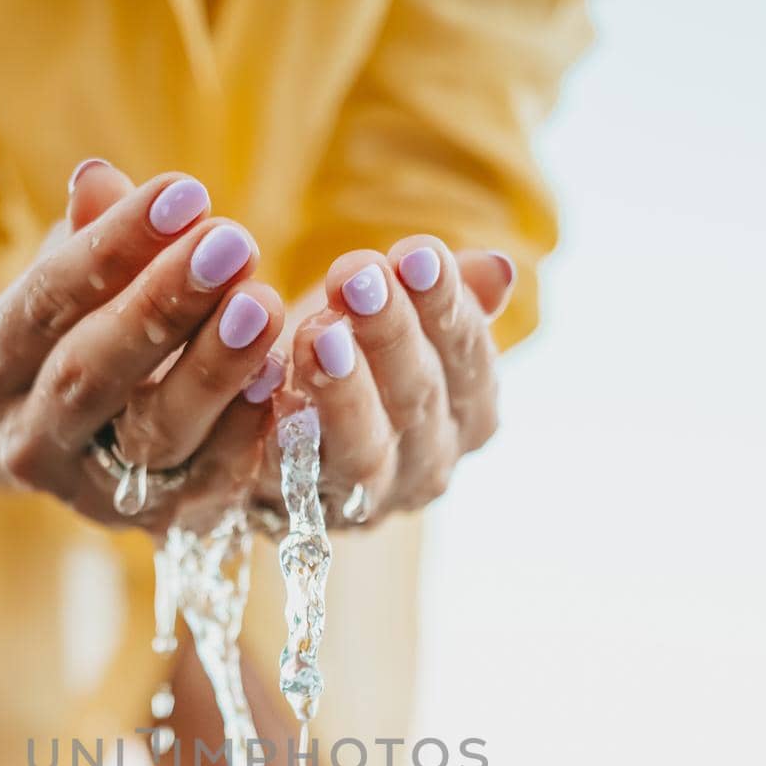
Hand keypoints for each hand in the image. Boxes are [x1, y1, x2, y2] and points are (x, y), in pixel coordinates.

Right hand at [0, 162, 283, 529]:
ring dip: (214, 368)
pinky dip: (246, 429)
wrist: (72, 435)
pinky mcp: (157, 525)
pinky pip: (206, 480)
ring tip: (265, 303)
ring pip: (154, 434)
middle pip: (92, 374)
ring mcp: (92, 495)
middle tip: (234, 244)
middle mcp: (28, 443)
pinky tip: (285, 376)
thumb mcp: (70, 274)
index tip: (187, 192)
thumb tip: (98, 178)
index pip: (46, 301)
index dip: (114, 246)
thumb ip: (88, 233)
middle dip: (164, 305)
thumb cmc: (77, 326)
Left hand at [275, 238, 513, 527]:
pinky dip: (282, 435)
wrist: (287, 444)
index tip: (417, 254)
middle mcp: (426, 463)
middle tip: (358, 278)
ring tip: (319, 333)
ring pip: (362, 449)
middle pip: (417, 398)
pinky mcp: (295, 511)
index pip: (468, 356)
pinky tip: (269, 390)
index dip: (446, 305)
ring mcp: (364, 498)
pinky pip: (290, 478)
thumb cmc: (359, 362)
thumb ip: (449, 301)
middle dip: (389, 334)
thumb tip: (496, 269)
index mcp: (467, 414)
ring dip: (342, 390)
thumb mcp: (407, 323)